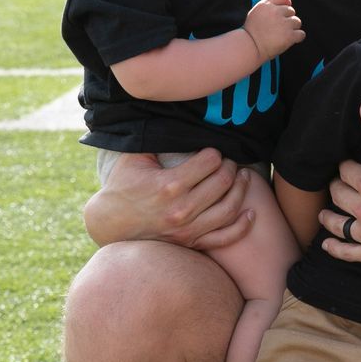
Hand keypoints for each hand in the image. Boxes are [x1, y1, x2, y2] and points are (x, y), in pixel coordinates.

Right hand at [84, 148, 254, 249]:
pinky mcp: (191, 242)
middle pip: (223, 182)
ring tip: (243, 177)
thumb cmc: (123, 186)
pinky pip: (224, 238)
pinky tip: (251, 212)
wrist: (109, 224)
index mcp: (169, 185)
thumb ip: (157, 138)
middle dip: (230, 167)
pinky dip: (242, 226)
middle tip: (229, 162)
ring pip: (229, 208)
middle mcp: (181, 209)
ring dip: (242, 189)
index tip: (213, 152)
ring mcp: (187, 229)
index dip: (216, 153)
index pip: (210, 162)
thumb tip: (177, 119)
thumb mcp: (135, 158)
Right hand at [243, 0, 304, 59]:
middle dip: (287, 18)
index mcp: (265, 5)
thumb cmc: (250, 34)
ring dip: (293, 28)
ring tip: (283, 35)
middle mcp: (275, 12)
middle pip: (291, 10)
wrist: (249, 47)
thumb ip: (267, 9)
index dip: (286, 2)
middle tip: (281, 28)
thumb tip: (280, 7)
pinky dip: (298, 37)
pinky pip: (301, 34)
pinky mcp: (289, 35)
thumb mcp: (254, 14)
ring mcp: (283, 23)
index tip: (287, 7)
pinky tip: (291, 40)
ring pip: (297, 22)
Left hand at [318, 101, 360, 270]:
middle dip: (336, 187)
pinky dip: (334, 248)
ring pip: (337, 224)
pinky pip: (346, 253)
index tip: (349, 164)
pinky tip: (328, 244)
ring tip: (325, 212)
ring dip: (329, 216)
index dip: (346, 165)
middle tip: (338, 184)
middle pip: (338, 195)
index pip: (346, 170)